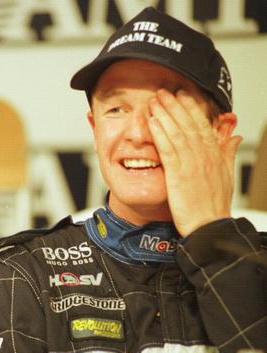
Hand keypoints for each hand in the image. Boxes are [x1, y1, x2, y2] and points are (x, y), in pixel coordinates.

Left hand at [147, 89, 241, 235]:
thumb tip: (234, 137)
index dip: (192, 108)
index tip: (182, 95)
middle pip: (189, 124)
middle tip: (164, 91)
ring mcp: (192, 164)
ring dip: (165, 114)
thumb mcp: (225, 176)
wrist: (209, 226)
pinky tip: (152, 122)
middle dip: (176, 106)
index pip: (203, 125)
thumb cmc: (214, 204)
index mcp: (215, 155)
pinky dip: (160, 134)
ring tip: (155, 101)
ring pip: (178, 133)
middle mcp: (205, 156)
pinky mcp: (180, 175)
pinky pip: (168, 150)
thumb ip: (227, 154)